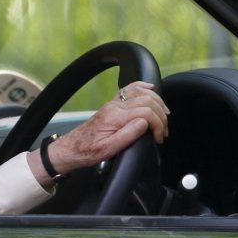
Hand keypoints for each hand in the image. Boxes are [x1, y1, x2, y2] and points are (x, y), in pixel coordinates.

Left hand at [26, 81, 168, 184]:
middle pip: (147, 101)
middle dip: (161, 115)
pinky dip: (142, 87)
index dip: (158, 125)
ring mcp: (114, 103)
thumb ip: (127, 135)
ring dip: (157, 102)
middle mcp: (115, 106)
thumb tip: (145, 123)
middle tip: (163, 132)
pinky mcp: (113, 104)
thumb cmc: (89, 151)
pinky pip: (129, 89)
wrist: (73, 148)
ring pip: (141, 92)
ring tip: (164, 116)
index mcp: (115, 117)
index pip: (146, 113)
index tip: (159, 138)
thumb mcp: (108, 150)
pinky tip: (150, 88)